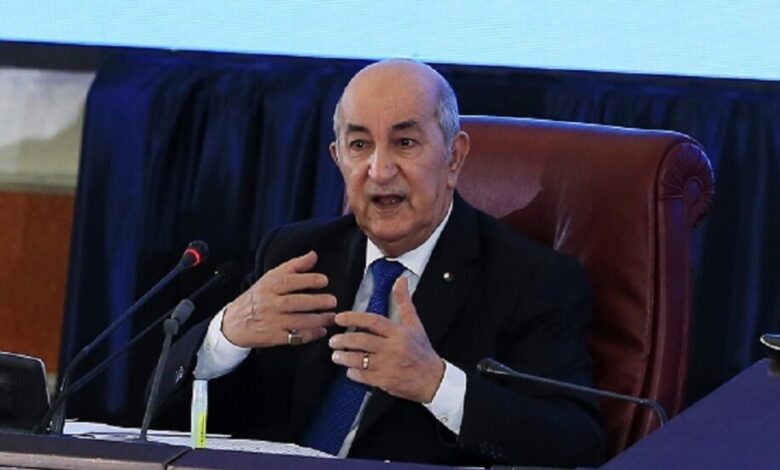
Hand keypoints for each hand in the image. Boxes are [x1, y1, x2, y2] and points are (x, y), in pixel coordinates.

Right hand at [221, 251, 336, 347]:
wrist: (233, 323)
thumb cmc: (256, 298)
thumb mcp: (269, 278)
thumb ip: (293, 266)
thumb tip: (313, 255)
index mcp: (268, 286)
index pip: (288, 281)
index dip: (307, 280)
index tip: (324, 280)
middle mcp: (269, 304)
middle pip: (294, 302)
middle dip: (316, 302)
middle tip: (332, 301)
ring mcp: (271, 322)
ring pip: (296, 321)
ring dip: (317, 320)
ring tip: (331, 317)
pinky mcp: (273, 337)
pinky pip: (294, 337)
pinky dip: (310, 335)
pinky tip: (321, 331)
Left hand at [329, 277, 444, 402]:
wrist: (432, 379)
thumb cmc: (422, 351)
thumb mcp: (415, 324)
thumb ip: (404, 301)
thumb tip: (400, 280)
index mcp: (398, 333)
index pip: (372, 321)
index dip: (353, 318)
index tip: (340, 318)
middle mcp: (392, 348)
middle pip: (362, 341)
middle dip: (344, 340)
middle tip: (333, 340)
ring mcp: (388, 366)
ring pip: (360, 360)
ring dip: (344, 357)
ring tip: (336, 355)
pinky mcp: (385, 381)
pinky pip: (363, 376)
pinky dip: (353, 373)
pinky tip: (349, 370)